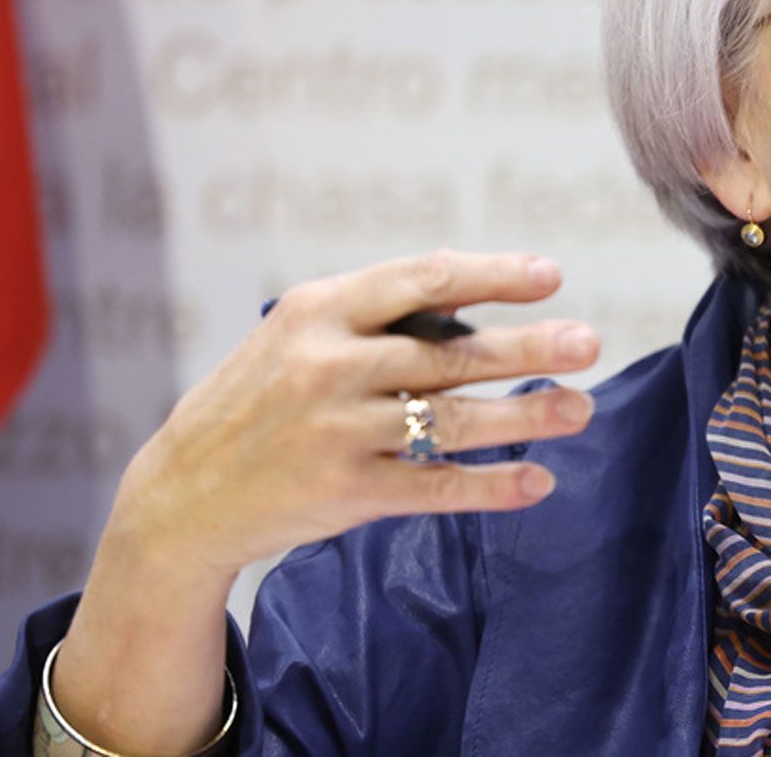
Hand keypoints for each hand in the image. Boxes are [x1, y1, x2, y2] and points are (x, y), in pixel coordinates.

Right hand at [107, 249, 598, 579]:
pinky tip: (537, 482)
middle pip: (450, 353)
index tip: (551, 275)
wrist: (181, 495)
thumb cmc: (255, 401)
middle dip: (528, 347)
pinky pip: (436, 487)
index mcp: (318, 311)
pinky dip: (492, 486)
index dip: (493, 275)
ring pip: (453, 421)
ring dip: (526, 416)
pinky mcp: (345, 492)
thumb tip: (472, 296)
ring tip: (580, 407)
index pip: (422, 278)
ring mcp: (338, 432)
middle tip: (589, 342)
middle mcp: (328, 366)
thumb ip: (373, 316)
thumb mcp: (295, 335)